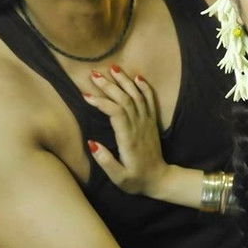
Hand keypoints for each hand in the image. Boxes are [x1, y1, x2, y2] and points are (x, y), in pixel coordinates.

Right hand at [83, 65, 168, 195]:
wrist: (160, 179)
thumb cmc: (136, 180)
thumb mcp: (118, 178)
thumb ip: (105, 161)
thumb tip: (91, 143)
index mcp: (128, 138)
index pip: (115, 113)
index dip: (101, 102)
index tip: (86, 96)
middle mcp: (139, 126)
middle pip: (124, 99)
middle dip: (109, 85)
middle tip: (93, 74)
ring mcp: (147, 122)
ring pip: (137, 96)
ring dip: (124, 81)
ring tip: (112, 67)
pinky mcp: (152, 122)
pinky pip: (150, 100)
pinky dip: (144, 87)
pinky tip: (137, 77)